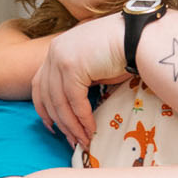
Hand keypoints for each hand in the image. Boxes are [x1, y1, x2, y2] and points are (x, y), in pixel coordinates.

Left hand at [34, 14, 129, 148]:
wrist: (137, 35)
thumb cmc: (122, 50)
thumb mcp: (92, 67)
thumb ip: (79, 82)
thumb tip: (74, 111)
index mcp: (56, 50)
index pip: (39, 84)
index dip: (43, 109)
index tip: (51, 126)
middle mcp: (54, 52)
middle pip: (47, 96)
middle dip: (60, 123)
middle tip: (72, 141)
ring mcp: (60, 58)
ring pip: (59, 102)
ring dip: (72, 126)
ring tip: (84, 141)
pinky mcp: (71, 66)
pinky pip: (74, 101)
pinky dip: (83, 119)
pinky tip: (91, 130)